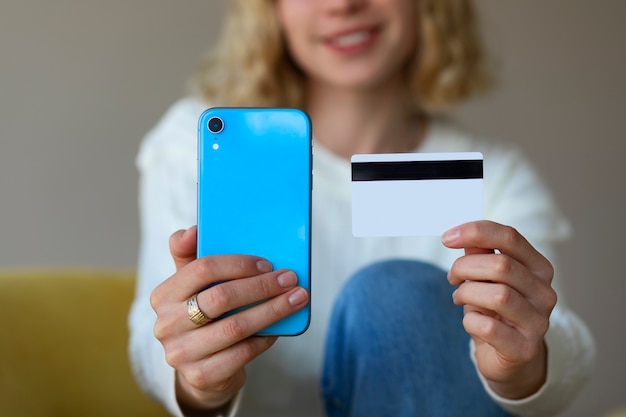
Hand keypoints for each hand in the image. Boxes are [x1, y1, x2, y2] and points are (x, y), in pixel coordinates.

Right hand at [150, 226, 309, 410]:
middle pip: (222, 297)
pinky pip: (243, 352)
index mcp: (164, 295)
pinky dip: (265, 337)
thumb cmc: (202, 316)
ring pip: (236, 327)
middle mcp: (166, 324)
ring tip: (297, 299)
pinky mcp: (201, 376)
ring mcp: (181, 353)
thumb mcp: (192, 287)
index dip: (238, 264)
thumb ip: (190, 255)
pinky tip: (279, 327)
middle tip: (290, 279)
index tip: (267, 263)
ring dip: (272, 310)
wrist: (200, 370)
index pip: (201, 269)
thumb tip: (193, 229)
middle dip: (262, 286)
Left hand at [442, 220, 555, 398]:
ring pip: (498, 295)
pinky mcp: (524, 348)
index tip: (446, 237)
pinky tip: (471, 321)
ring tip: (459, 298)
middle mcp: (545, 292)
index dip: (475, 232)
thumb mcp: (486, 278)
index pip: (510, 237)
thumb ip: (479, 254)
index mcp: (538, 267)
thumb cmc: (495, 310)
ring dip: (467, 293)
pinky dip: (470, 321)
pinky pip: (488, 327)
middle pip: (501, 266)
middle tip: (452, 277)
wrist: (508, 356)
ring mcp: (538, 321)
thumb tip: (460, 233)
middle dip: (465, 267)